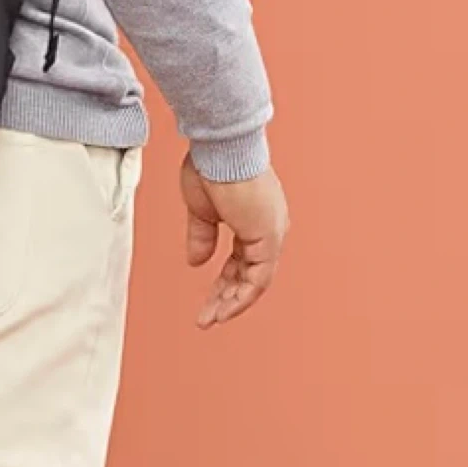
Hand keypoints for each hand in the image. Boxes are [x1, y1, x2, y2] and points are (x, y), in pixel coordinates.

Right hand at [180, 153, 289, 327]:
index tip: (208, 295)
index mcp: (253, 218)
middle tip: (207, 316)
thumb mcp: (201, 208)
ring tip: (211, 319)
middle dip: (225, 297)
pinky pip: (258, 279)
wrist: (222, 147)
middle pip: (248, 273)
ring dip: (231, 302)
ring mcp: (271, 234)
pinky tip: (224, 309)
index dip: (224, 279)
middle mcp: (268, 228)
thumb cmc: (211, 165)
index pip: (240, 259)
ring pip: (254, 281)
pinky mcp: (269, 240)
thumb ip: (202, 236)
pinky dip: (241, 297)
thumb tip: (196, 261)